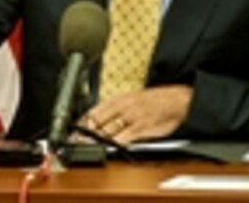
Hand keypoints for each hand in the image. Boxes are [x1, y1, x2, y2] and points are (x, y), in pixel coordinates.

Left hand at [78, 85, 192, 145]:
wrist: (176, 101)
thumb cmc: (154, 102)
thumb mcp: (131, 99)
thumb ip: (115, 109)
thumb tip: (100, 120)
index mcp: (117, 99)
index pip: (92, 111)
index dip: (80, 123)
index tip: (72, 131)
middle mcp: (121, 107)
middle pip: (96, 122)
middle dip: (84, 133)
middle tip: (74, 141)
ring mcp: (130, 118)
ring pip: (107, 130)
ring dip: (94, 140)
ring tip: (85, 146)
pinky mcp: (140, 128)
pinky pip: (123, 138)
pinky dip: (113, 144)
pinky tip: (106, 149)